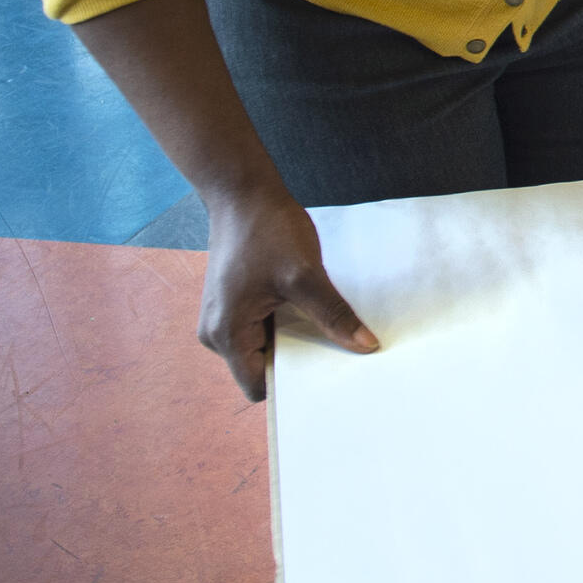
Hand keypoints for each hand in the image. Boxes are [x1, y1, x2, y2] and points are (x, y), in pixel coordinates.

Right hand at [201, 190, 379, 400]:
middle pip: (263, 368)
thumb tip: (364, 346)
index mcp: (226, 335)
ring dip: (296, 340)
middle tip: (341, 357)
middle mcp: (217, 334)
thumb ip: (333, 314)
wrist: (244, 195)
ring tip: (331, 331)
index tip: (329, 381)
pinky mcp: (236, 304)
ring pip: (267, 346)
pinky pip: (265, 327)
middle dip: (300, 362)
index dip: (294, 388)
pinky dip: (289, 324)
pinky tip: (315, 312)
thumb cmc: (267, 231)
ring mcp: (225, 318)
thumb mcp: (305, 276)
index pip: (259, 385)